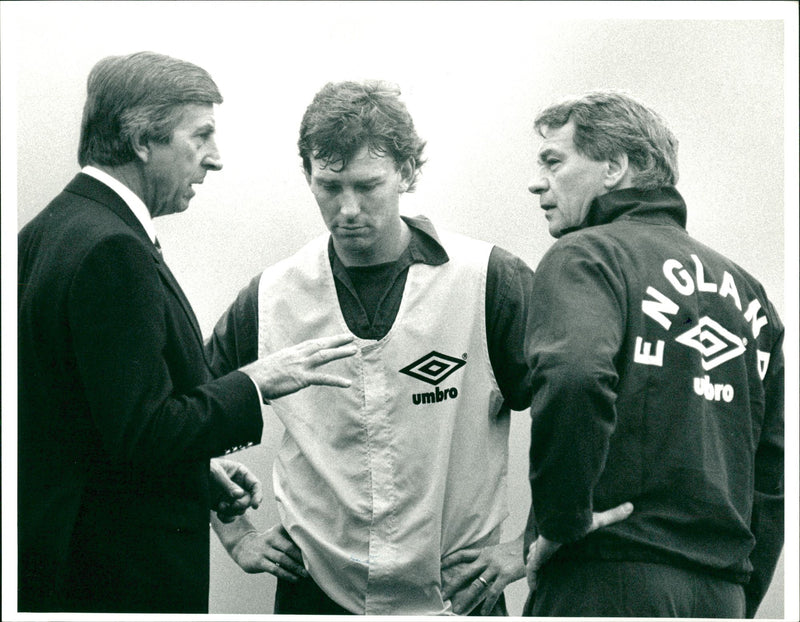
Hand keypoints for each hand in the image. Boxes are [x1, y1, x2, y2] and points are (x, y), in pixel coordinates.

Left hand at [209, 458, 261, 522]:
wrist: (189, 476)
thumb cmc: (205, 467)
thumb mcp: (216, 472)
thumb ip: (227, 484)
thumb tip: (239, 495)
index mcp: (240, 473)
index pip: (255, 484)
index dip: (258, 495)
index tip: (255, 505)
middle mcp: (237, 485)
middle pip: (249, 499)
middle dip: (242, 504)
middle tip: (233, 504)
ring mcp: (229, 496)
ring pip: (240, 509)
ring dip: (232, 511)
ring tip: (221, 507)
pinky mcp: (222, 505)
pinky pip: (230, 515)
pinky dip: (227, 518)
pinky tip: (220, 514)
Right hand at [230, 524, 308, 581]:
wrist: (243, 546)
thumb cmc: (268, 542)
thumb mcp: (277, 534)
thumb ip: (291, 536)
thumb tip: (312, 545)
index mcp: (278, 529)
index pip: (293, 535)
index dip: (304, 544)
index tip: (316, 551)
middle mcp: (271, 538)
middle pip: (289, 548)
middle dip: (302, 558)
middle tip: (313, 565)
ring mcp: (264, 550)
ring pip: (283, 559)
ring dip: (296, 568)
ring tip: (306, 574)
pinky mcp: (259, 562)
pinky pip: (275, 569)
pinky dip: (286, 575)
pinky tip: (295, 578)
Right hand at [240, 333, 357, 400]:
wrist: (251, 381)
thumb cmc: (258, 377)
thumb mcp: (273, 366)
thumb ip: (283, 367)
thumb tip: (286, 373)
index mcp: (291, 352)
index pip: (311, 343)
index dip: (325, 340)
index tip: (335, 338)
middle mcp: (297, 355)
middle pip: (320, 345)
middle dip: (337, 341)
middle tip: (351, 337)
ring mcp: (300, 366)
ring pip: (324, 356)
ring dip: (341, 352)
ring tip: (354, 350)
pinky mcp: (302, 378)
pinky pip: (323, 379)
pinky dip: (336, 381)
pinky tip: (348, 383)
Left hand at [441, 536, 524, 614]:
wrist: (532, 544)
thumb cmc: (516, 549)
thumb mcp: (498, 550)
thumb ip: (488, 557)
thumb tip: (480, 566)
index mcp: (484, 552)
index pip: (462, 555)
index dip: (450, 560)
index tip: (438, 566)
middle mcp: (486, 559)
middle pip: (464, 573)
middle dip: (452, 585)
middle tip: (443, 595)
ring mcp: (495, 567)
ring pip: (476, 586)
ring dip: (466, 599)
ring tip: (458, 609)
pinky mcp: (505, 575)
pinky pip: (493, 592)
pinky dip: (487, 603)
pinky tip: (483, 612)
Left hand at [526, 502, 633, 591]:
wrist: (564, 522)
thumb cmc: (578, 521)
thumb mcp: (598, 520)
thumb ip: (613, 515)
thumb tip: (631, 506)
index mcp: (558, 535)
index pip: (552, 540)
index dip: (550, 546)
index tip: (550, 551)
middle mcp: (548, 543)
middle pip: (539, 550)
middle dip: (539, 556)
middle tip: (543, 565)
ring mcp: (540, 551)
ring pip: (534, 560)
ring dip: (535, 567)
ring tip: (539, 578)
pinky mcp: (537, 558)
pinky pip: (532, 570)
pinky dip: (532, 579)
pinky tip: (534, 588)